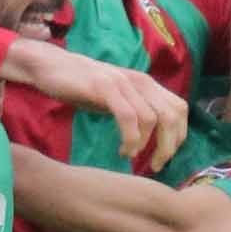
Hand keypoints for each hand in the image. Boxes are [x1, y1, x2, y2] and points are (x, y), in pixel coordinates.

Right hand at [2, 39, 188, 171]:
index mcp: (146, 84)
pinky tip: (123, 150)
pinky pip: (128, 116)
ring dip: (146, 145)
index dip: (179, 135)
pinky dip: (131, 138)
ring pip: (152, 119)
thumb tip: (155, 136)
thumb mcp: (117, 98)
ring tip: (131, 156)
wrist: (51, 66)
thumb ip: (137, 110)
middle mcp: (140, 81)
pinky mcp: (105, 87)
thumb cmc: (83, 86)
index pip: (179, 109)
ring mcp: (123, 83)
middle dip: (168, 146)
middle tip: (155, 165)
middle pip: (172, 115)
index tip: (165, 155)